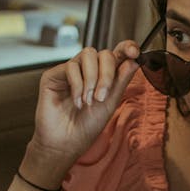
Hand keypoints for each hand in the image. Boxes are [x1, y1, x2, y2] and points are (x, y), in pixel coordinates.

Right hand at [28, 41, 139, 174]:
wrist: (66, 142)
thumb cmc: (87, 127)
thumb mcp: (110, 103)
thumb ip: (121, 81)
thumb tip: (134, 61)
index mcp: (104, 76)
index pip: (117, 54)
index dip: (127, 47)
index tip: (135, 52)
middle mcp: (88, 70)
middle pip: (103, 54)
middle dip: (107, 74)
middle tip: (102, 96)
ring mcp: (71, 71)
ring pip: (88, 55)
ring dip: (92, 79)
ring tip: (89, 101)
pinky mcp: (54, 75)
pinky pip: (71, 66)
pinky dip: (77, 85)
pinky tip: (77, 102)